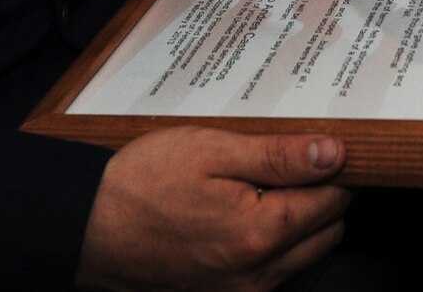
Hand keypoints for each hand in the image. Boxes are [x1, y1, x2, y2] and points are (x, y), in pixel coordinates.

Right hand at [77, 127, 350, 291]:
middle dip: (320, 196)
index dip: (332, 167)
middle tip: (287, 164)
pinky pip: (275, 274)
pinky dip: (274, 246)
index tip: (319, 148)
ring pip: (306, 256)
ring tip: (258, 188)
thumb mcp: (211, 150)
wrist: (88, 228)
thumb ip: (278, 156)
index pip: (334, 199)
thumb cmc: (142, 184)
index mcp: (260, 232)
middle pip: (328, 232)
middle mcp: (258, 275)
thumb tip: (334, 154)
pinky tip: (242, 216)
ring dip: (299, 223)